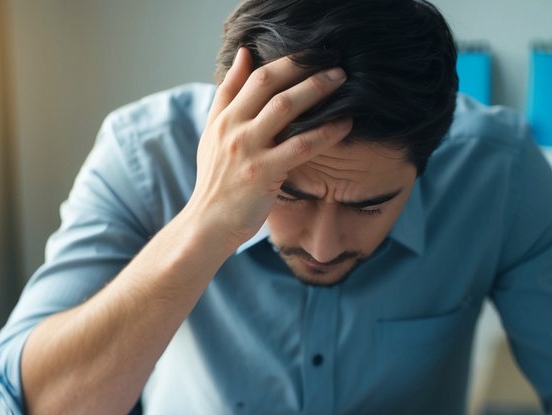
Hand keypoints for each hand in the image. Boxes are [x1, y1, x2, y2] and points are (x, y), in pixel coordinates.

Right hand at [186, 48, 351, 248]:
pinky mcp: (263, 174)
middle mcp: (234, 129)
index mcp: (224, 118)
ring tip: (342, 82)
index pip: (255, 77)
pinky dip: (325, 132)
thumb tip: (243, 54)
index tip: (312, 54)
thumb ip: (228, 94)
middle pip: (271, 85)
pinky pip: (300, 146)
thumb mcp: (213, 133)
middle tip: (335, 63)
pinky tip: (344, 124)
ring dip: (316, 91)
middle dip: (305, 68)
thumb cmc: (216, 181)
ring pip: (285, 108)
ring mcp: (248, 150)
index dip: (286, 62)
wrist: (207, 224)